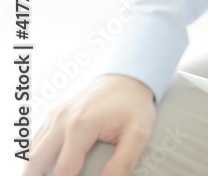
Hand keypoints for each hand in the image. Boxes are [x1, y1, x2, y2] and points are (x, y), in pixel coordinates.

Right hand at [23, 74, 155, 175]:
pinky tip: (45, 169)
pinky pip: (36, 142)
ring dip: (34, 170)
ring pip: (31, 153)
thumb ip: (123, 162)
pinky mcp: (53, 117)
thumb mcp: (138, 133)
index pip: (63, 171)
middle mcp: (61, 120)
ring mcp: (54, 117)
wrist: (127, 79)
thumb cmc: (133, 104)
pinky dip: (36, 158)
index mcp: (80, 126)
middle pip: (35, 163)